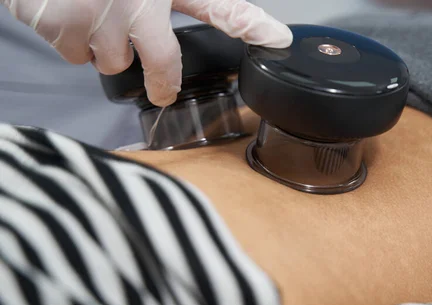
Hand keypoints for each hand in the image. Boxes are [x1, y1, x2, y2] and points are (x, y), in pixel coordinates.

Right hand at [2, 0, 292, 105]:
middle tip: (156, 80)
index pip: (220, 6)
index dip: (252, 24)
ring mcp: (100, 16)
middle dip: (158, 77)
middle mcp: (137, 0)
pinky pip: (77, 56)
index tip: (279, 39)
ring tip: (93, 12)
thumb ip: (170, 2)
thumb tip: (186, 25)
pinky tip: (67, 12)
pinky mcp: (63, 27)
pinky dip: (71, 40)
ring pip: (114, 63)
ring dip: (105, 46)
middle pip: (160, 65)